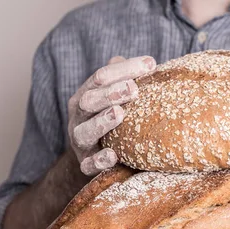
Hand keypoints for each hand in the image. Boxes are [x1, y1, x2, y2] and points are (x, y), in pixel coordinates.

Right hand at [68, 55, 155, 175]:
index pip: (100, 77)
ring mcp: (80, 141)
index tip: (150, 64)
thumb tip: (148, 63)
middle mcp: (79, 116)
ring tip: (119, 113)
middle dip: (110, 93)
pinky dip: (99, 160)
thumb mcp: (116, 97)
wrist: (96, 155)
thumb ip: (127, 79)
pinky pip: (89, 164)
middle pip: (89, 100)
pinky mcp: (85, 163)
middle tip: (133, 88)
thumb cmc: (112, 119)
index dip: (124, 70)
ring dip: (102, 121)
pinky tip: (112, 155)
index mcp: (86, 95)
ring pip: (85, 131)